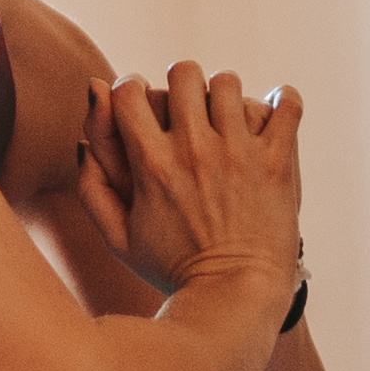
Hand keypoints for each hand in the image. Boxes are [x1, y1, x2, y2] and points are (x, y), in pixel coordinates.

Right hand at [76, 63, 302, 303]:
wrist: (235, 297)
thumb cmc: (173, 270)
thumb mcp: (118, 238)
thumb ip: (92, 187)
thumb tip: (81, 139)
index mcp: (152, 165)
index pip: (129, 90)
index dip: (130, 89)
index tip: (141, 105)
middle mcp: (194, 150)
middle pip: (183, 73)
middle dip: (180, 84)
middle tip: (188, 109)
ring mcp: (239, 153)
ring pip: (228, 82)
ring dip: (225, 94)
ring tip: (227, 117)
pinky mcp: (277, 161)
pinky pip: (288, 105)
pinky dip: (285, 101)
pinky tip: (274, 115)